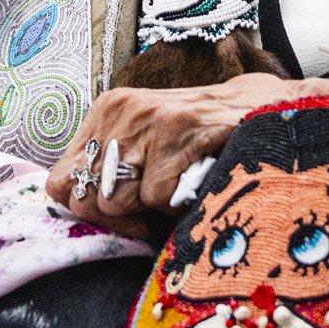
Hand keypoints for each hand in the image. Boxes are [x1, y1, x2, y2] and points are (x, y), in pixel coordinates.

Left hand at [50, 71, 328, 226]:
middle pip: (89, 199)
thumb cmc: (205, 141)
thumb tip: (76, 210)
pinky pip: (159, 198)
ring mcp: (147, 118)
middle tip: (161, 203)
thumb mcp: (147, 147)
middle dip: (125, 217)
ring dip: (156, 208)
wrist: (269, 110)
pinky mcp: (178, 129)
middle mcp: (119, 110)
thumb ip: (109, 174)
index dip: (91, 211)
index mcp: (105, 113)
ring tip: (183, 181)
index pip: (59, 182)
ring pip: (121, 201)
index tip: (128, 214)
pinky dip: (182, 202)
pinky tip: (201, 176)